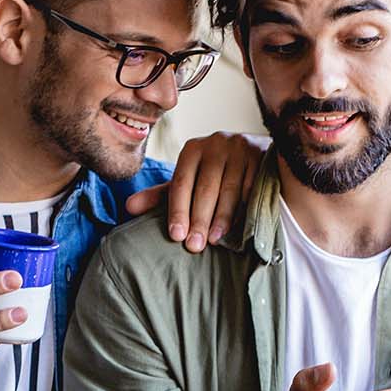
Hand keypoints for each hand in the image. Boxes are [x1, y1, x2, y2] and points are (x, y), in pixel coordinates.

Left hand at [125, 131, 269, 251]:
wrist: (255, 153)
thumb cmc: (216, 173)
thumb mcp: (189, 180)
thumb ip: (162, 195)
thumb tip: (128, 207)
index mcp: (193, 149)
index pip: (181, 183)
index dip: (178, 211)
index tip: (176, 236)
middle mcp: (216, 144)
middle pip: (205, 188)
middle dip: (199, 220)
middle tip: (194, 246)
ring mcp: (241, 149)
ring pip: (229, 189)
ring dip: (221, 218)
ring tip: (214, 240)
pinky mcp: (261, 157)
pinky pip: (251, 187)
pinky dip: (244, 209)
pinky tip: (238, 226)